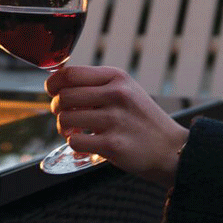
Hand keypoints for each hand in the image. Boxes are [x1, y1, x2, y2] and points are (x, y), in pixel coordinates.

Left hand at [46, 66, 187, 187]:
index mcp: (117, 78)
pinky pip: (75, 142)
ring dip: (63, 128)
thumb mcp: (126, 90)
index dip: (53, 84)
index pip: (70, 74)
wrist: (170, 149)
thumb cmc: (142, 120)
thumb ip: (96, 84)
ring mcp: (115, 120)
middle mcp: (117, 95)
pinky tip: (86, 144)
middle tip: (65, 116)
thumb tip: (57, 83)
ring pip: (65, 119)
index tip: (52, 91)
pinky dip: (75, 144)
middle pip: (64, 96)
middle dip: (57, 108)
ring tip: (74, 131)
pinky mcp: (113, 144)